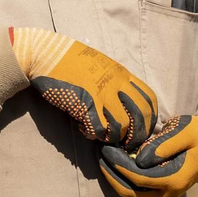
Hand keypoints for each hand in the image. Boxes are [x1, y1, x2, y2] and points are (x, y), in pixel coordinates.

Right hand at [10, 27, 157, 148]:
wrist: (48, 54)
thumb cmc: (72, 60)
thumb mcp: (101, 65)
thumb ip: (115, 81)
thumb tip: (124, 104)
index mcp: (122, 73)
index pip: (149, 99)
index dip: (149, 119)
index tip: (141, 129)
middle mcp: (116, 83)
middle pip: (141, 116)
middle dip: (137, 135)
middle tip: (126, 143)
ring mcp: (101, 93)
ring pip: (122, 126)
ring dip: (114, 137)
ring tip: (103, 136)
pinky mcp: (84, 104)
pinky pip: (99, 129)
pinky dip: (94, 135)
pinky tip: (84, 129)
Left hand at [98, 113, 197, 196]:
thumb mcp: (185, 131)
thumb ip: (163, 144)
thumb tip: (140, 158)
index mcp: (175, 179)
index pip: (137, 176)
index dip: (118, 163)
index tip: (105, 147)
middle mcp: (167, 193)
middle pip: (128, 189)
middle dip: (110, 171)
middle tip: (99, 150)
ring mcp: (162, 195)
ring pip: (129, 191)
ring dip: (113, 175)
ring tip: (103, 153)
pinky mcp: (158, 191)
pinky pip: (134, 188)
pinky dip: (121, 175)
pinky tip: (114, 158)